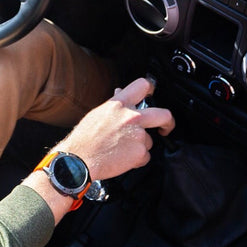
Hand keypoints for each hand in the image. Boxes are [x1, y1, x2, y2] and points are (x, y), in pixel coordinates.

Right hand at [22, 77, 174, 223]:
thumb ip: (114, 103)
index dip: (150, 89)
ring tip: (121, 150)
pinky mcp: (140, 152)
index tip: (152, 96)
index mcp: (119, 104)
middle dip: (168, 122)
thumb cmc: (85, 139)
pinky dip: (136, 160)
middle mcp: (131, 117)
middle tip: (165, 127)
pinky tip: (122, 159)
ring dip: (139, 147)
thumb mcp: (98, 114)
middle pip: (163, 114)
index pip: (142, 86)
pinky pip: (145, 157)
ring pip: (149, 141)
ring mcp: (138, 135)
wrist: (79, 160)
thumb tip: (120, 90)